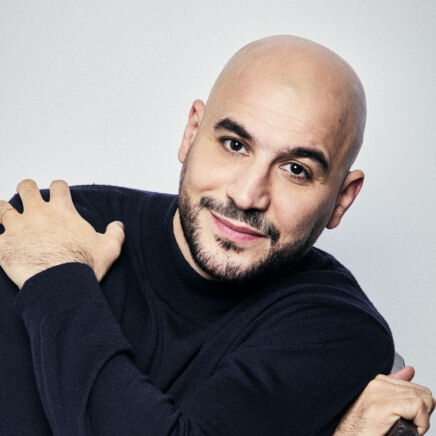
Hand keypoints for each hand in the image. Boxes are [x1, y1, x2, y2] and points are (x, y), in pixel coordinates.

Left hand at [0, 179, 124, 288]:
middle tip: (29, 196)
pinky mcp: (3, 245)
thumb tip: (118, 225)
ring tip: (6, 214)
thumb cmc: (84, 265)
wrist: (60, 285)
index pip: (58, 187)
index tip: (58, 193)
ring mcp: (17, 228)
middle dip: (27, 189)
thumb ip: (115, 233)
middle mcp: (38, 213)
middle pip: (26, 188)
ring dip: (4, 209)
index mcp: (62, 211)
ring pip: (2, 207)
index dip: (58, 188)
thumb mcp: (110, 248)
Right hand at [334, 366, 434, 434]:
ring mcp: (379, 392)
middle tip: (404, 425)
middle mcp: (378, 384)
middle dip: (422, 413)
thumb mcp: (383, 406)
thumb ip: (397, 387)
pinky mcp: (382, 405)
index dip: (419, 409)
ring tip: (400, 426)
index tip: (406, 419)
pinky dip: (420, 424)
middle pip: (422, 393)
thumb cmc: (363, 429)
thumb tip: (409, 370)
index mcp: (379, 382)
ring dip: (420, 419)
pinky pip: (418, 407)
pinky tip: (401, 428)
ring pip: (423, 398)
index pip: (415, 387)